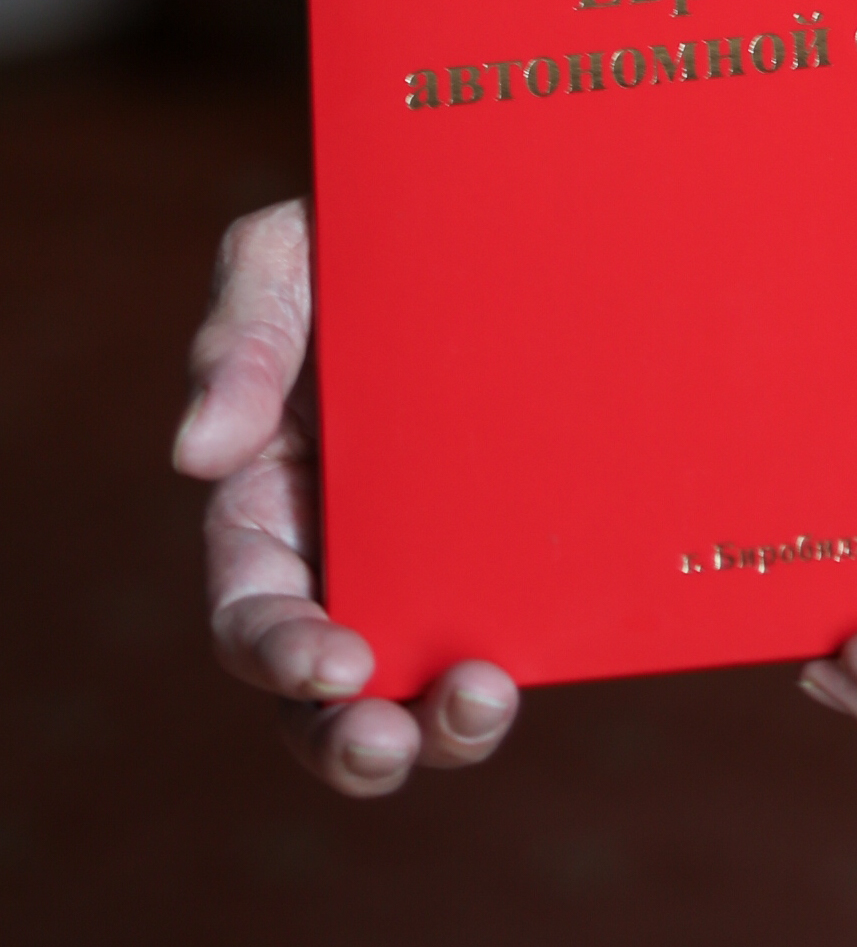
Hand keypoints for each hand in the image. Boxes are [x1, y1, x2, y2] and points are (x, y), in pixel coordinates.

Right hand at [175, 198, 519, 798]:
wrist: (489, 205)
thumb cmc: (361, 230)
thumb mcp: (285, 256)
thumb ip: (237, 340)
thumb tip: (196, 455)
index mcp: (270, 507)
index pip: (253, 613)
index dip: (282, 655)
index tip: (336, 661)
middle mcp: (348, 557)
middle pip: (330, 695)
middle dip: (352, 740)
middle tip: (393, 741)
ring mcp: (439, 562)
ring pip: (425, 687)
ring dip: (447, 726)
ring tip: (482, 704)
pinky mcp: (522, 550)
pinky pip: (523, 628)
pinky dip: (538, 659)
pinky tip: (571, 648)